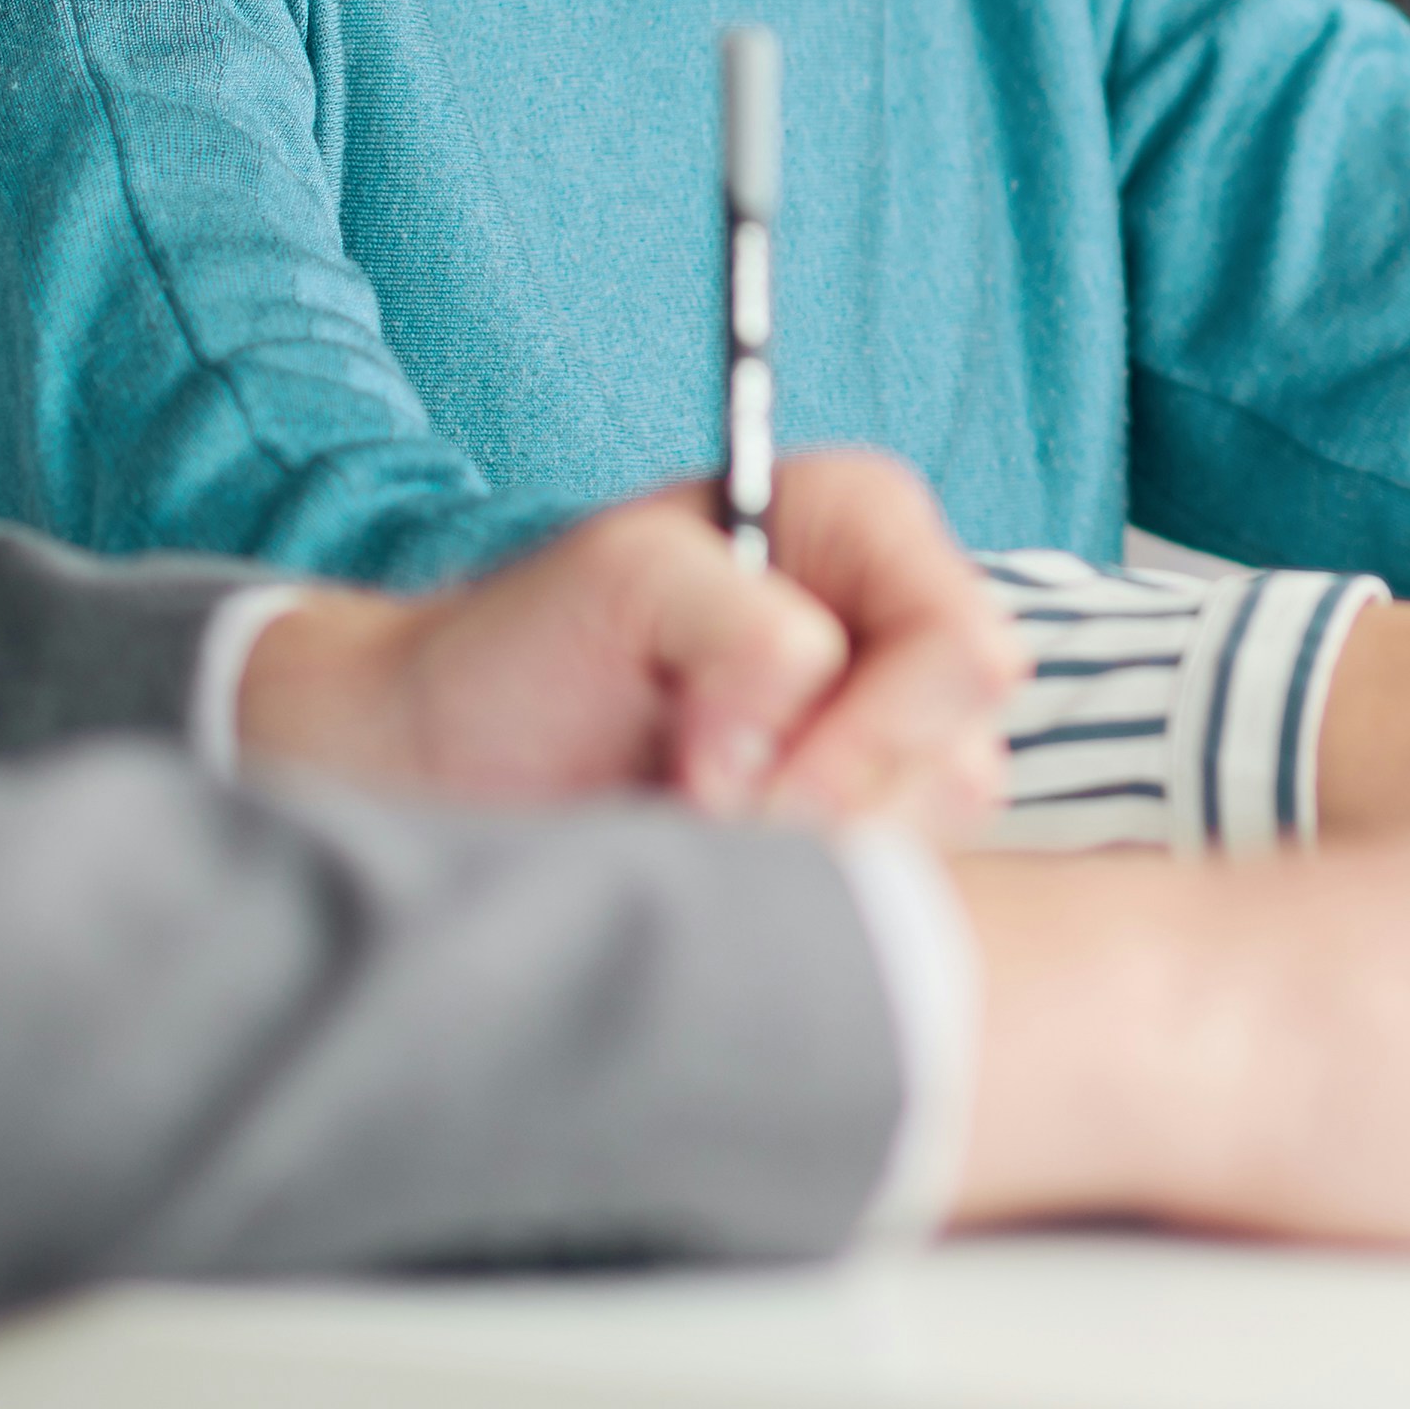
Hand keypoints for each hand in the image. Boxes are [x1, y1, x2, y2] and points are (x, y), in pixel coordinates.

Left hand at [237, 451, 1016, 827]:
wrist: (445, 759)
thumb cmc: (522, 648)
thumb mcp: (618, 584)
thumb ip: (735, 621)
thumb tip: (804, 709)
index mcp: (866, 523)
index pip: (962, 646)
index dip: (863, 730)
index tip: (721, 778)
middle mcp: (901, 618)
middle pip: (964, 747)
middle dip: (830, 802)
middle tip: (698, 810)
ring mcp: (892, 728)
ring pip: (937, 825)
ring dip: (814, 848)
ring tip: (695, 825)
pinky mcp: (866, 818)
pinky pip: (897, 874)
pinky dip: (807, 885)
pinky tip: (725, 859)